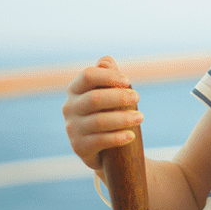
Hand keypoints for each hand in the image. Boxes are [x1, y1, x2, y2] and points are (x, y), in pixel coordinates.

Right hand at [62, 55, 143, 170]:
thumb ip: (107, 76)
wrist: (102, 148)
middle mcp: (69, 108)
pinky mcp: (79, 147)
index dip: (108, 76)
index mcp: (75, 89)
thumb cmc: (106, 112)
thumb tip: (107, 61)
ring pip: (99, 121)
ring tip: (140, 117)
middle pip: (94, 98)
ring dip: (123, 118)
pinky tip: (131, 135)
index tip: (128, 81)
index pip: (88, 76)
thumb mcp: (107, 93)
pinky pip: (99, 141)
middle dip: (119, 97)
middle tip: (137, 97)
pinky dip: (117, 138)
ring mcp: (72, 128)